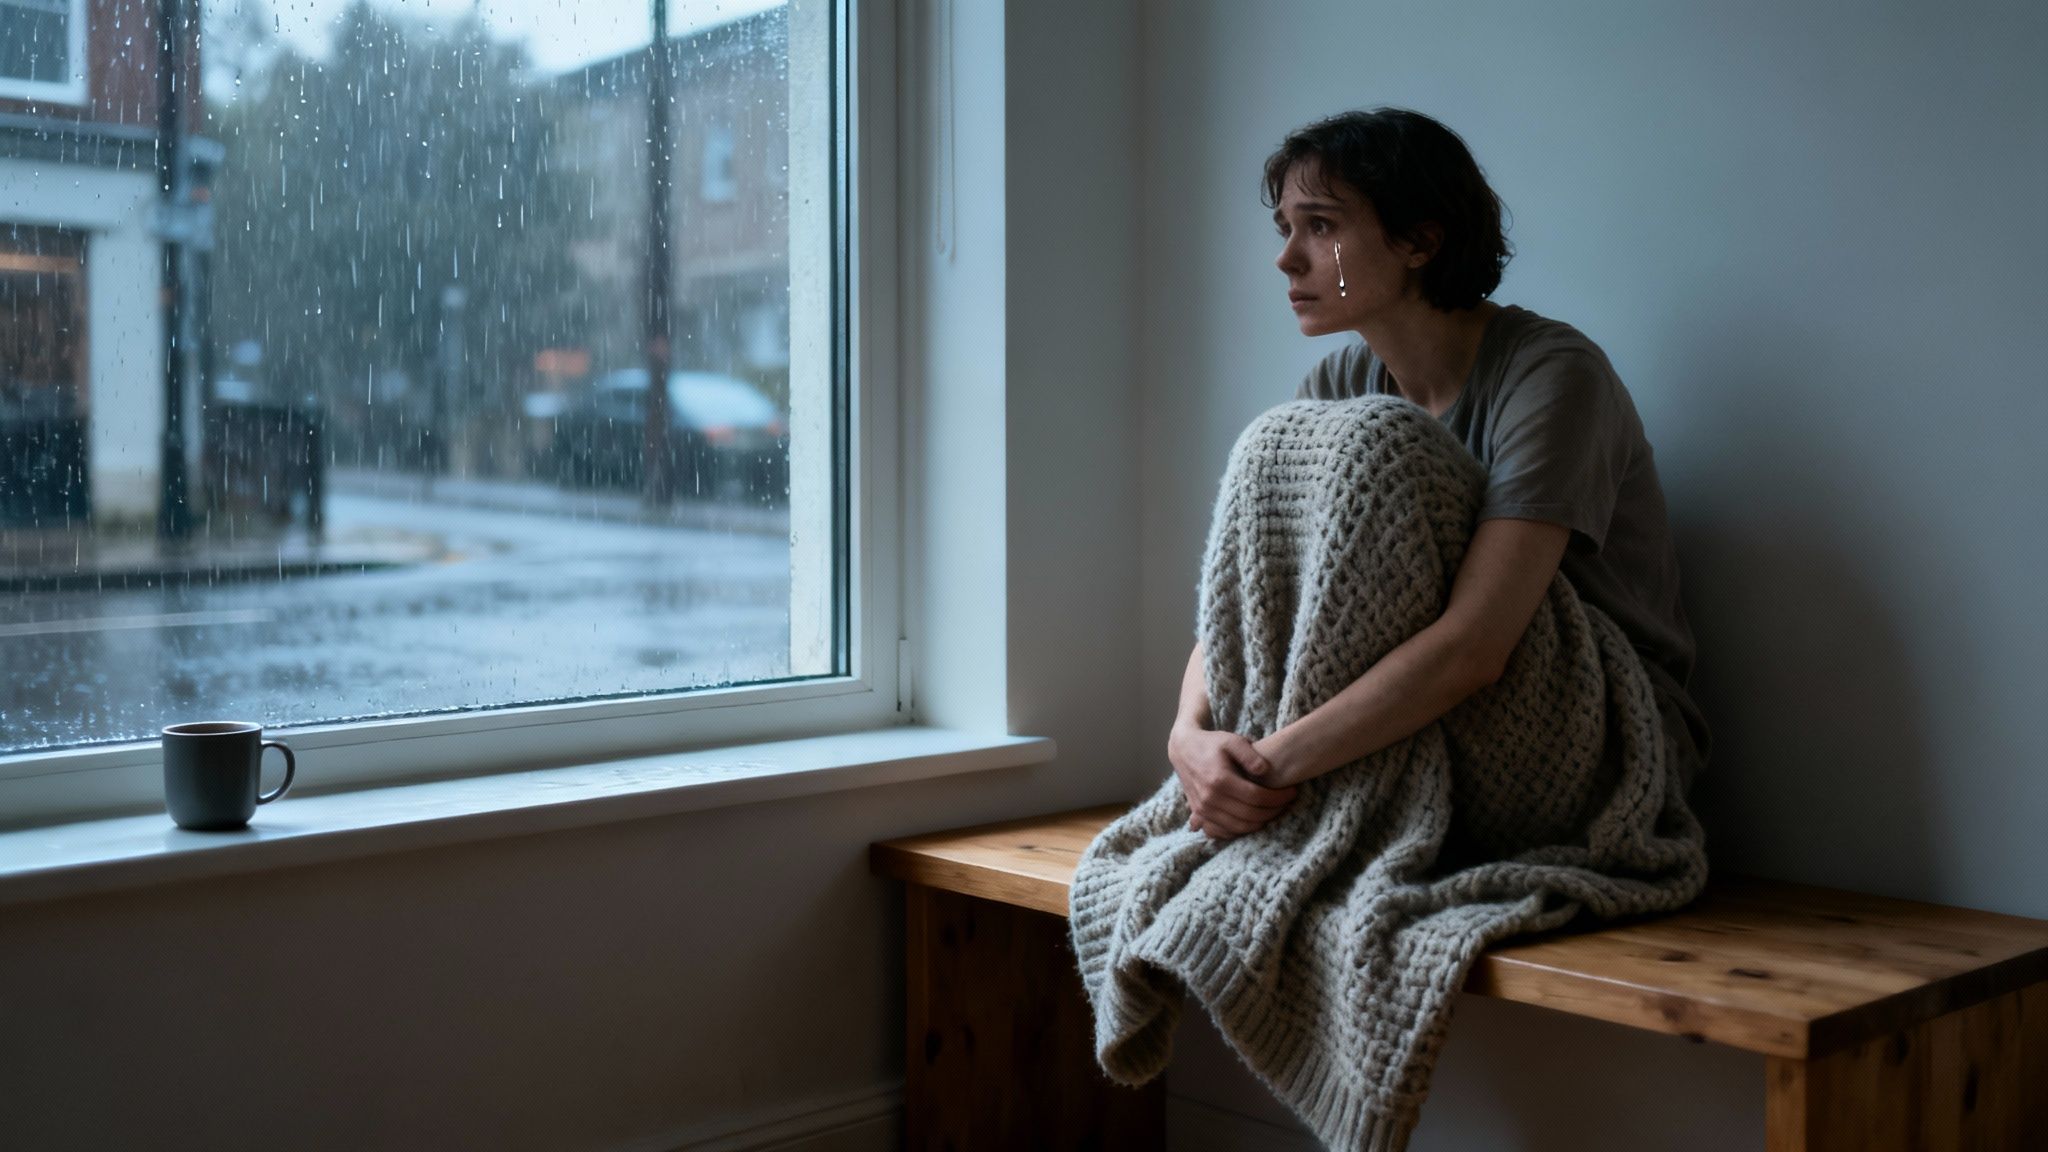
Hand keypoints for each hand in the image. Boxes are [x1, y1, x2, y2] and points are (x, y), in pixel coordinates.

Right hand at [1167, 722, 1296, 839]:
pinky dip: (1242, 830)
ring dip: (1261, 822)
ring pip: (1240, 827)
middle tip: (1286, 803)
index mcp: (1220, 780)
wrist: (1184, 750)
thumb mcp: (1232, 740)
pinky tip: (1254, 819)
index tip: (1292, 793)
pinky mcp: (1200, 815)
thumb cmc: (1212, 744)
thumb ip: (1250, 755)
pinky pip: (1225, 831)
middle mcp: (1210, 798)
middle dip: (1273, 811)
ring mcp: (1203, 809)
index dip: (1278, 798)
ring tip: (1273, 810)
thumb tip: (1265, 771)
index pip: (1257, 797)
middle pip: (1250, 815)